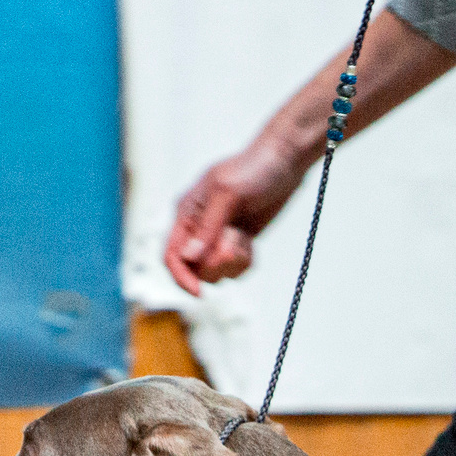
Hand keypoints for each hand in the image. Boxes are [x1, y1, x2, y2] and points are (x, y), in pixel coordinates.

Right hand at [164, 137, 315, 294]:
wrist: (284, 162)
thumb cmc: (253, 169)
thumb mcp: (227, 194)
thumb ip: (207, 227)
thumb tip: (189, 257)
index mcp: (186, 213)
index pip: (171, 255)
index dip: (182, 277)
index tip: (200, 292)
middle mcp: (198, 228)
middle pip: (194, 270)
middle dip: (216, 265)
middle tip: (235, 245)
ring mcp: (218, 236)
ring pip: (216, 272)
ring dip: (233, 263)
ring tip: (244, 238)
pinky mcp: (237, 241)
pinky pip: (235, 268)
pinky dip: (245, 262)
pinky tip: (251, 242)